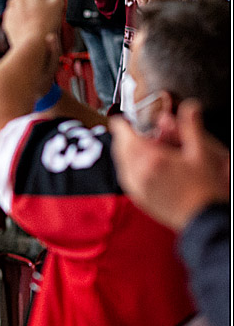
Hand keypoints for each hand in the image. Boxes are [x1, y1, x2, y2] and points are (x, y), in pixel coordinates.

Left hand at [2, 0, 64, 47]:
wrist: (32, 43)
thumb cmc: (45, 24)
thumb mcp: (58, 3)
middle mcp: (13, 1)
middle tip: (43, 5)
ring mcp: (9, 13)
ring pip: (18, 7)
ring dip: (26, 9)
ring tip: (38, 18)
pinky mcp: (7, 24)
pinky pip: (14, 19)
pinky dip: (21, 20)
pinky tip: (31, 26)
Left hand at [109, 101, 229, 230]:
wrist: (203, 218)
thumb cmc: (204, 188)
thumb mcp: (201, 153)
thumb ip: (191, 127)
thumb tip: (190, 107)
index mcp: (151, 158)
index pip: (123, 133)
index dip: (122, 123)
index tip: (123, 119)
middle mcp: (138, 172)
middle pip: (120, 146)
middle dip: (126, 137)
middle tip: (136, 132)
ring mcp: (136, 186)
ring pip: (121, 162)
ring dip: (127, 152)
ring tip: (144, 149)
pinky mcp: (138, 197)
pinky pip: (126, 177)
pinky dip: (129, 167)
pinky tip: (145, 167)